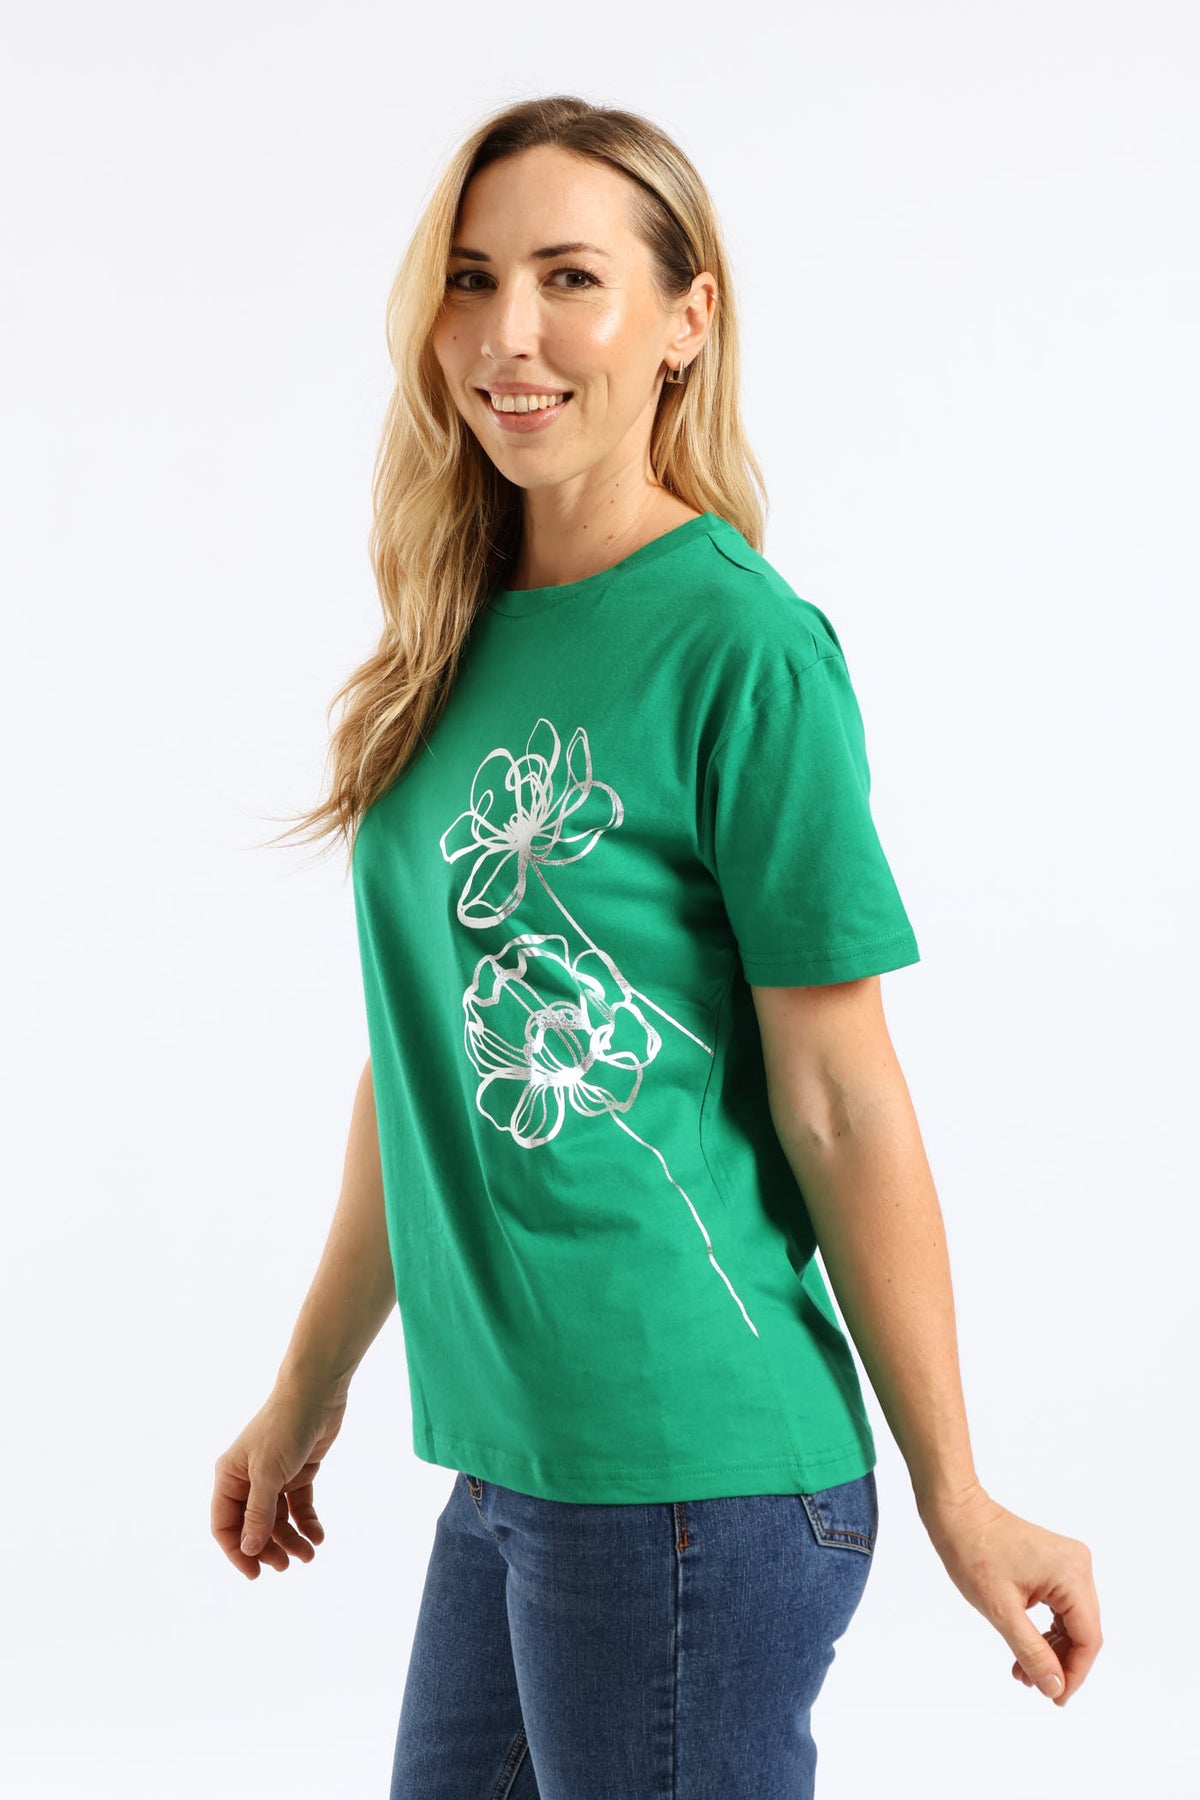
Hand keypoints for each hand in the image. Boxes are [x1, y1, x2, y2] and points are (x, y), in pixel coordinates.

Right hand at [211, 1382, 348, 1579]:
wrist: (316, 1393)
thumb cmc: (285, 1427)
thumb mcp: (268, 1474)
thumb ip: (258, 1513)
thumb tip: (248, 1549)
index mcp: (229, 1477)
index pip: (224, 1524)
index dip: (237, 1551)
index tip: (255, 1574)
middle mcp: (248, 1479)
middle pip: (253, 1526)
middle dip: (268, 1548)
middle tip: (285, 1566)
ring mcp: (274, 1476)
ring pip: (278, 1519)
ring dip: (291, 1539)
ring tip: (309, 1555)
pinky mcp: (298, 1472)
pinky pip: (299, 1506)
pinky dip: (307, 1522)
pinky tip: (318, 1536)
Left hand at [919, 1484, 1101, 1705]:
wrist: (956, 1513)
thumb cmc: (973, 1553)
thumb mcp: (1002, 1611)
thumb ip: (1032, 1651)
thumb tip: (1055, 1688)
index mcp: (1072, 1574)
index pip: (1088, 1638)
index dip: (1074, 1673)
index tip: (1055, 1698)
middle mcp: (1078, 1566)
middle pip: (1083, 1630)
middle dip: (1061, 1663)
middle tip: (1035, 1686)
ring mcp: (1069, 1563)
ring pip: (1072, 1621)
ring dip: (1051, 1649)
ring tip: (1023, 1671)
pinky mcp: (1056, 1564)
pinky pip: (1061, 1606)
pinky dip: (1046, 1630)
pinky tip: (1026, 1648)